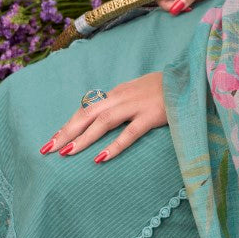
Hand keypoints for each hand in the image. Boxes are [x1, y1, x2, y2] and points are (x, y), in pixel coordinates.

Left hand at [41, 73, 166, 164]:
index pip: (86, 108)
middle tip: (47, 149)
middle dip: (66, 132)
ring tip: (67, 153)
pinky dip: (114, 146)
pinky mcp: (152, 116)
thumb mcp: (138, 92)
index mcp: (117, 92)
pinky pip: (129, 133)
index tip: (53, 139)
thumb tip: (102, 114)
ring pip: (103, 122)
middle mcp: (122, 97)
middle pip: (87, 114)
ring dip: (83, 138)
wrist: (190, 79)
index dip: (69, 124)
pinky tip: (100, 158)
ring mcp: (136, 106)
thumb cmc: (165, 89)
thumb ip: (121, 101)